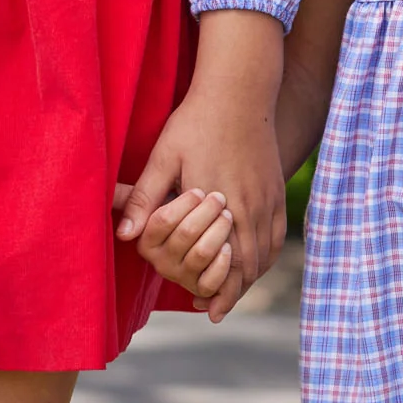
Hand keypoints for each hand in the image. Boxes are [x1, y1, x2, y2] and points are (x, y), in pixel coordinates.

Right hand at [114, 184, 236, 302]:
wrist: (212, 212)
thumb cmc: (183, 189)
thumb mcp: (162, 180)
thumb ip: (140, 199)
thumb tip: (124, 234)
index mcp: (145, 239)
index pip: (163, 220)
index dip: (187, 203)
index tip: (199, 191)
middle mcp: (159, 262)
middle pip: (186, 233)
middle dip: (208, 212)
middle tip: (219, 198)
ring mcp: (180, 277)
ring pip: (201, 254)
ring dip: (219, 231)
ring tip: (226, 216)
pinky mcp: (200, 287)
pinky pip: (211, 283)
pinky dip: (223, 264)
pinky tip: (228, 246)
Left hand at [116, 10, 284, 320]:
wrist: (238, 90)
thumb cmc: (196, 123)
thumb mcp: (164, 157)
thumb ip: (146, 197)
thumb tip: (125, 235)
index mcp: (220, 204)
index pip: (224, 262)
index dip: (218, 291)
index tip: (208, 311)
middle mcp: (250, 206)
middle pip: (248, 265)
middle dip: (233, 290)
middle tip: (216, 308)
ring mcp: (268, 198)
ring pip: (264, 252)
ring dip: (250, 275)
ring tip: (233, 289)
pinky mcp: (277, 188)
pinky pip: (277, 233)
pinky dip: (266, 253)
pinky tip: (254, 260)